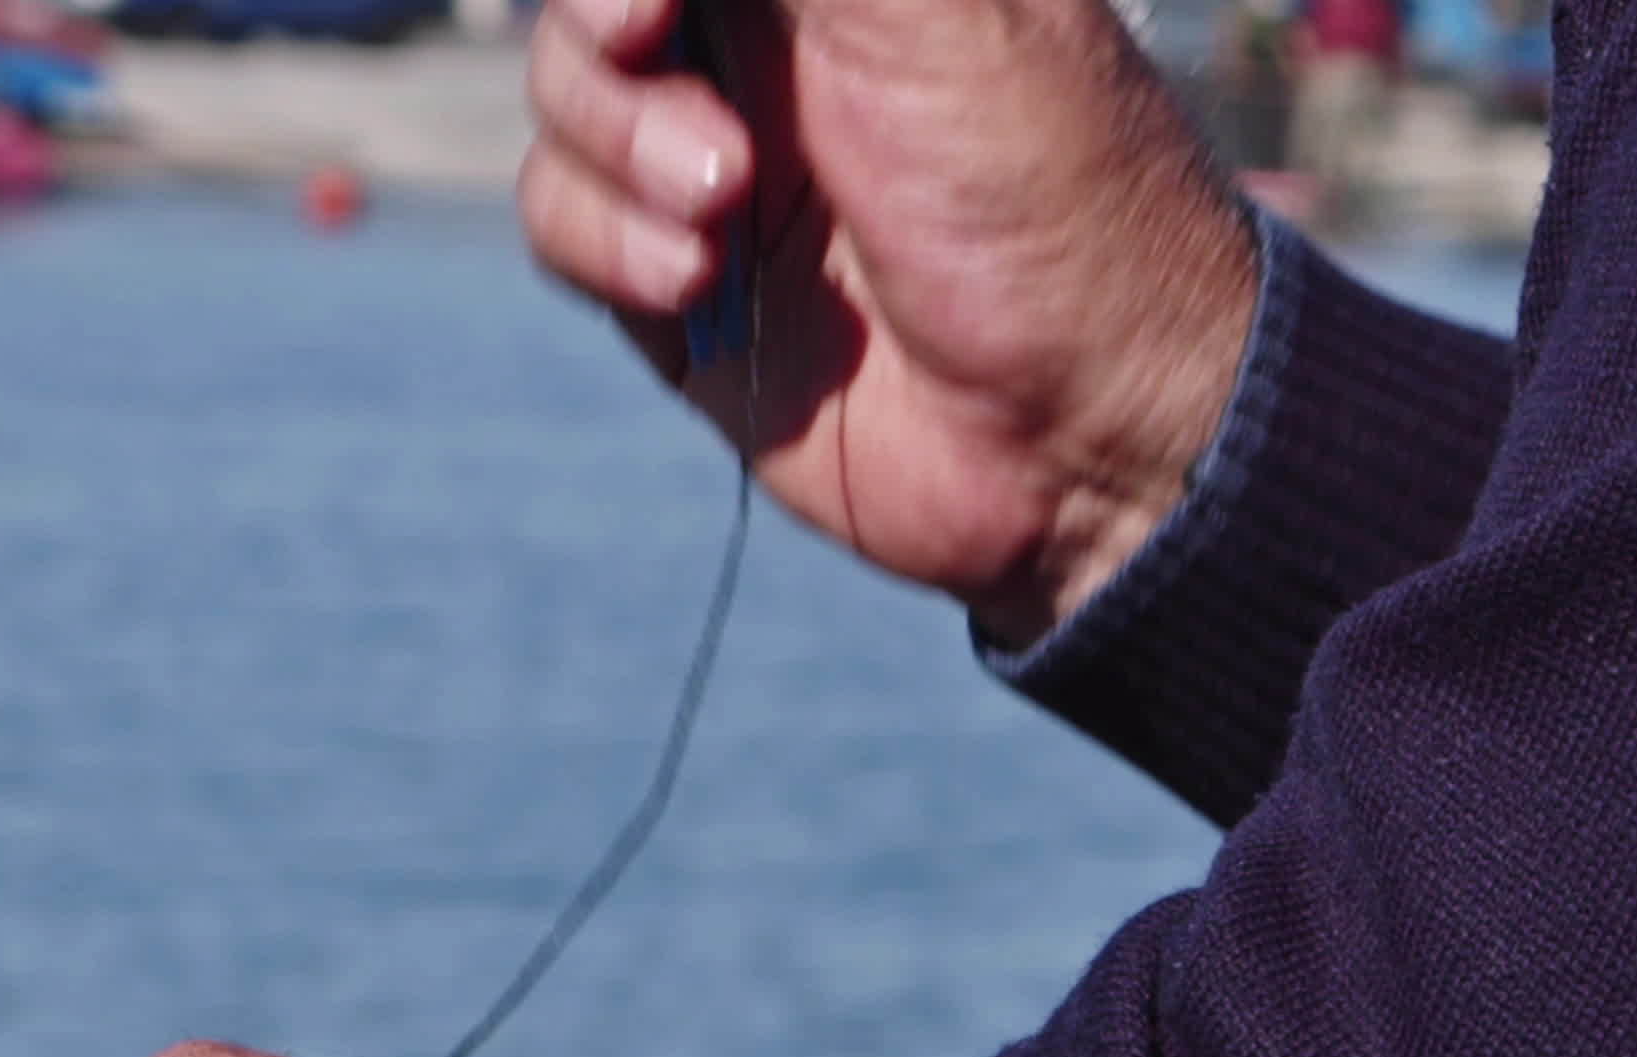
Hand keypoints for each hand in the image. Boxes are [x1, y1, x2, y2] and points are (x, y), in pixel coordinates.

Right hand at [521, 0, 1257, 642]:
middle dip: (602, 26)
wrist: (1073, 434)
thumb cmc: (1049, 200)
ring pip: (562, 104)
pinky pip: (562, 224)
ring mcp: (712, 160)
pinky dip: (606, 243)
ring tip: (720, 200)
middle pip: (595, 1)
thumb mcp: (942, 15)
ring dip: (615, 143)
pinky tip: (694, 281)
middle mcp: (772, 50)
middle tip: (646, 38)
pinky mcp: (673, 280)